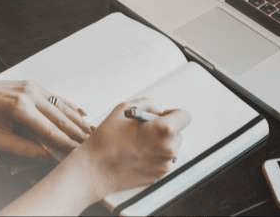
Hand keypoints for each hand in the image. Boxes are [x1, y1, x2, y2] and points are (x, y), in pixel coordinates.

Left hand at [0, 74, 93, 161]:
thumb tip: (48, 156)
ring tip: (91, 132)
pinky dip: (70, 106)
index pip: (50, 130)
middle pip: (61, 117)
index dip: (66, 143)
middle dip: (77, 132)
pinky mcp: (34, 84)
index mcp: (20, 108)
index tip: (78, 153)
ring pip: (62, 106)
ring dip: (77, 120)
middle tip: (91, 144)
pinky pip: (56, 97)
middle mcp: (30, 94)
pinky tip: (81, 113)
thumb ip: (25, 149)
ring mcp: (33, 87)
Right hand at [73, 98, 190, 197]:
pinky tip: (137, 154)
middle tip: (146, 130)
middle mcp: (169, 148)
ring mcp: (165, 164)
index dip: (174, 113)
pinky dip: (155, 156)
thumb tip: (158, 110)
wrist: (95, 170)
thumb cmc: (107, 139)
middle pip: (178, 133)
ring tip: (139, 143)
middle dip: (165, 130)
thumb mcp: (124, 109)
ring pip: (171, 148)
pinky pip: (163, 161)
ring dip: (161, 143)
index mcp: (164, 129)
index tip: (164, 116)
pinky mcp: (159, 176)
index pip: (184, 116)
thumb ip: (147, 104)